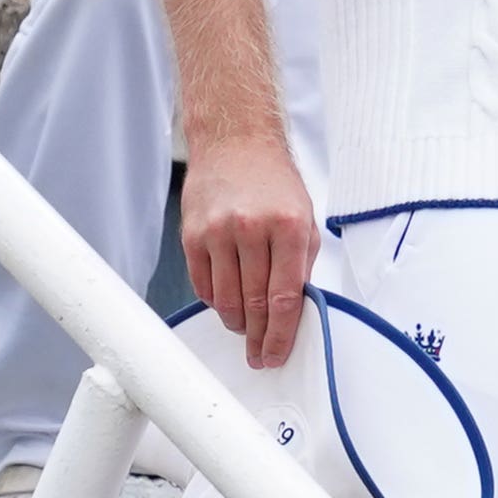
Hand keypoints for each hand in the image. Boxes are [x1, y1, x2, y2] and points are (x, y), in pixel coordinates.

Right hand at [182, 117, 315, 368]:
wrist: (235, 142)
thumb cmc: (274, 181)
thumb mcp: (305, 217)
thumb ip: (301, 262)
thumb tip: (294, 309)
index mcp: (290, 227)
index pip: (285, 297)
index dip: (280, 334)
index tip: (276, 354)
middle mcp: (252, 230)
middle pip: (254, 304)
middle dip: (258, 337)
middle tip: (260, 355)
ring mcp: (218, 232)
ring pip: (226, 299)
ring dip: (237, 322)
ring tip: (245, 329)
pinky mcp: (193, 235)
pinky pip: (203, 284)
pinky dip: (215, 301)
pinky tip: (226, 304)